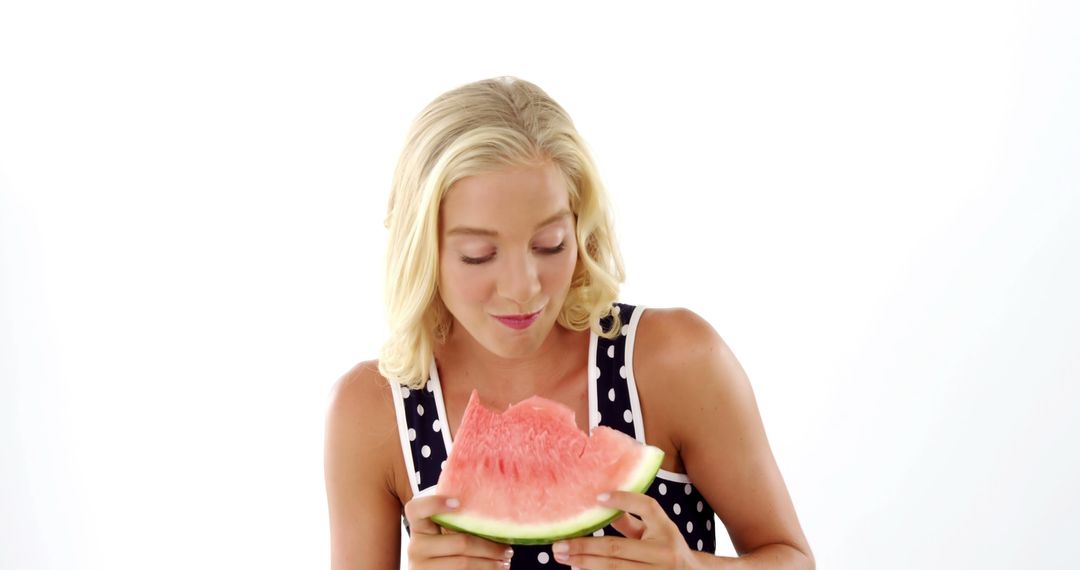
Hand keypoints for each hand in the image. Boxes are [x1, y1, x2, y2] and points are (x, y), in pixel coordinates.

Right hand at [403, 493, 513, 568]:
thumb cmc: (443, 547)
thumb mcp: (442, 531)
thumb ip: (454, 519)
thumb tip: (492, 507)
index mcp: (419, 526)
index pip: (416, 509)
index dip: (435, 504)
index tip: (458, 502)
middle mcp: (416, 547)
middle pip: (460, 542)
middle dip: (489, 546)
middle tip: (507, 549)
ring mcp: (422, 567)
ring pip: (464, 563)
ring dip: (490, 563)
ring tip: (505, 561)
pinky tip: (494, 569)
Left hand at [551, 491, 698, 568]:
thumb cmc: (669, 547)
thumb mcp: (657, 528)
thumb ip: (631, 518)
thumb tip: (601, 502)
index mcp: (666, 534)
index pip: (647, 508)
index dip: (623, 501)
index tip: (599, 497)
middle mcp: (662, 557)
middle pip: (617, 550)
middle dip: (585, 547)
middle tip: (559, 545)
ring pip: (615, 569)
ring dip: (586, 563)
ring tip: (564, 557)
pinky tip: (579, 568)